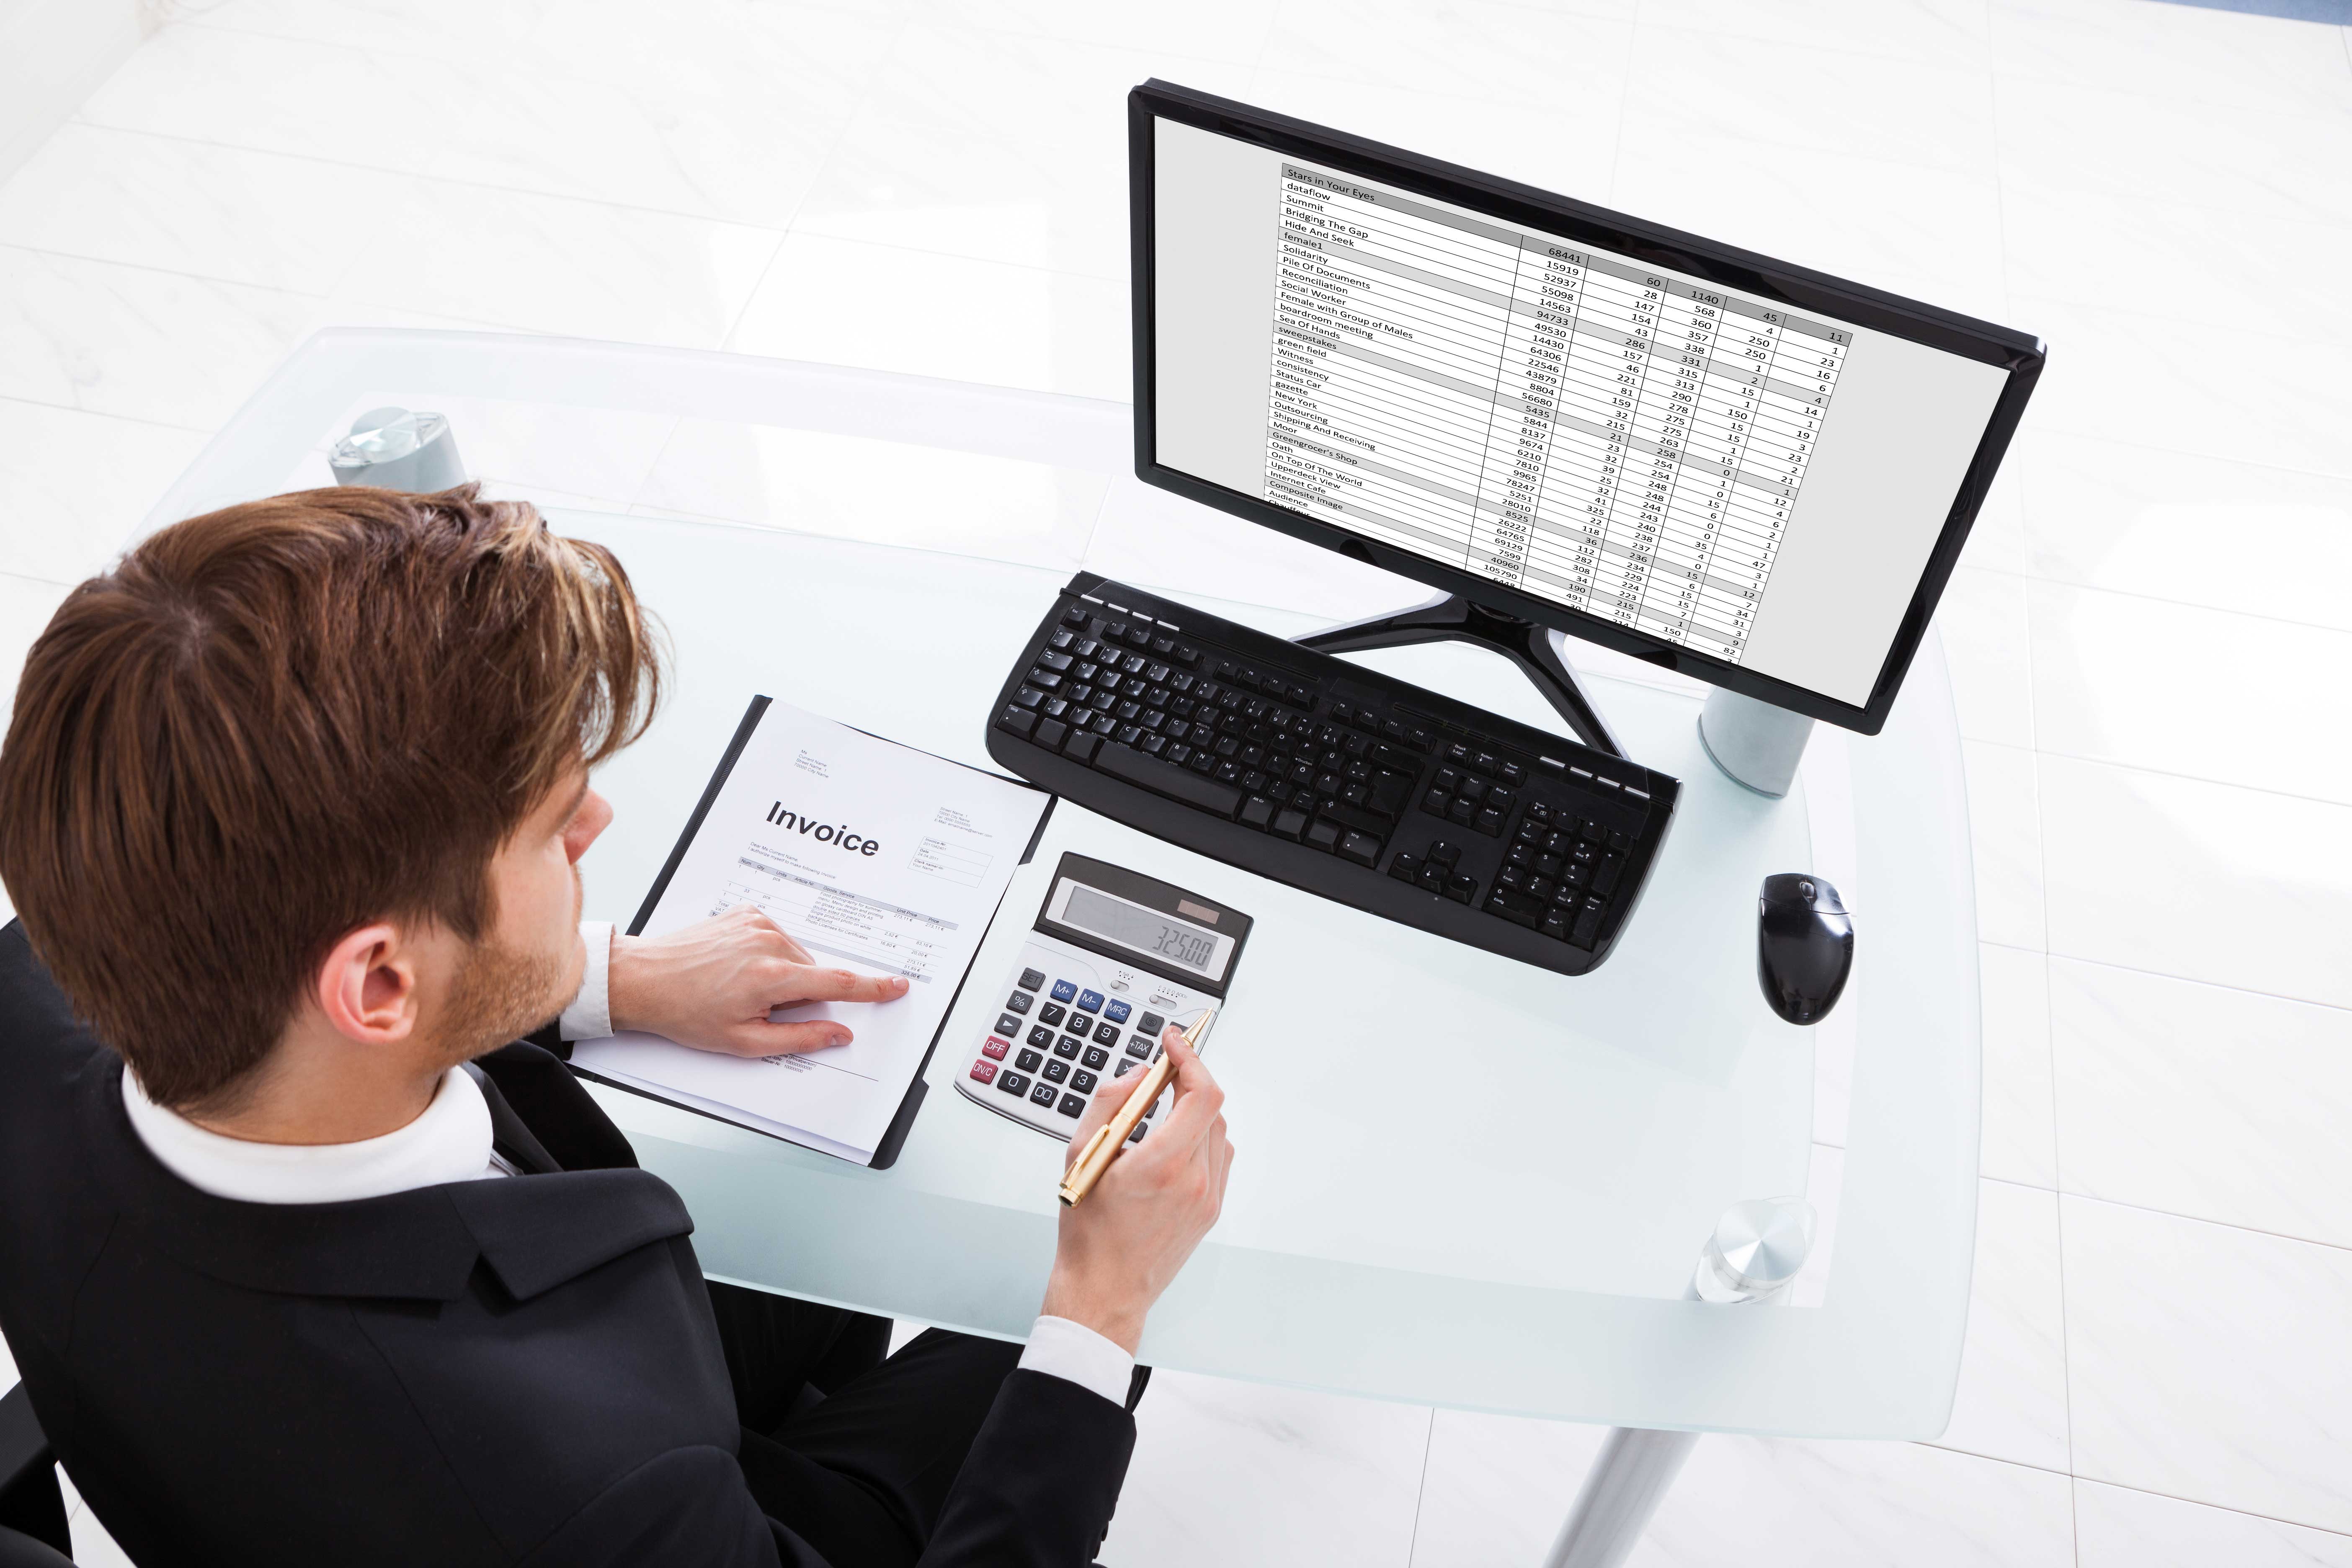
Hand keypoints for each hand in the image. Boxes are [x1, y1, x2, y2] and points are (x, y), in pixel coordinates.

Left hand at [607, 904, 907, 1055]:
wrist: (644, 980)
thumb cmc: (686, 1013)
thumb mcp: (745, 1041)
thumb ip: (799, 1038)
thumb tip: (838, 1034)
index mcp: (772, 977)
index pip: (838, 983)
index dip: (872, 988)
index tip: (897, 986)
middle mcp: (769, 943)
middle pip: (813, 973)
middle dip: (799, 994)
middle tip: (758, 1008)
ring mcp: (757, 923)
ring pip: (796, 956)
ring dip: (783, 974)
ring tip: (741, 988)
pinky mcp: (746, 912)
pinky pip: (777, 937)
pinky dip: (769, 954)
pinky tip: (740, 967)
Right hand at [1039, 1025, 1233, 1354]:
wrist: (1104, 1289)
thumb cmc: (1088, 1231)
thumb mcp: (1082, 1157)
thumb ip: (1109, 1104)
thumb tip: (1137, 1074)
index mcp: (1163, 1164)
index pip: (1202, 1093)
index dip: (1190, 1059)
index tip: (1172, 1044)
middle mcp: (1195, 1180)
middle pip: (1211, 1107)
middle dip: (1188, 1081)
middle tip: (1159, 1075)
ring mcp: (1208, 1197)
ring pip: (1218, 1131)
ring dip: (1195, 1110)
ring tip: (1161, 1111)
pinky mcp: (1211, 1210)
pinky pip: (1219, 1157)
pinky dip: (1201, 1137)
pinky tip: (1172, 1143)